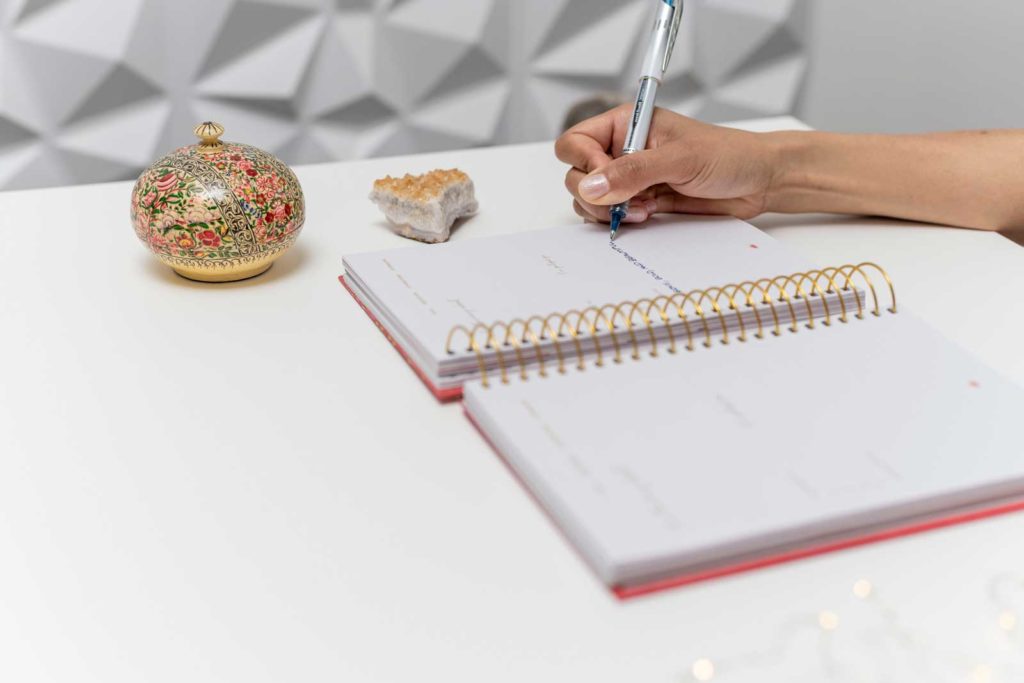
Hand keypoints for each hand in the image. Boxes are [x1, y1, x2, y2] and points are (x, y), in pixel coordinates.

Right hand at [554, 105, 781, 224]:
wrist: (758, 181)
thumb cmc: (728, 155)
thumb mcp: (680, 158)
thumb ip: (634, 171)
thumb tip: (592, 185)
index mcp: (626, 125)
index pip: (576, 141)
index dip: (583, 163)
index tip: (606, 179)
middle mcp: (621, 149)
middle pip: (576, 174)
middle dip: (593, 193)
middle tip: (623, 201)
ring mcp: (629, 178)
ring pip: (589, 198)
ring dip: (606, 210)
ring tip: (640, 210)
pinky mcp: (640, 201)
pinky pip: (611, 214)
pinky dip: (620, 220)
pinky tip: (646, 216)